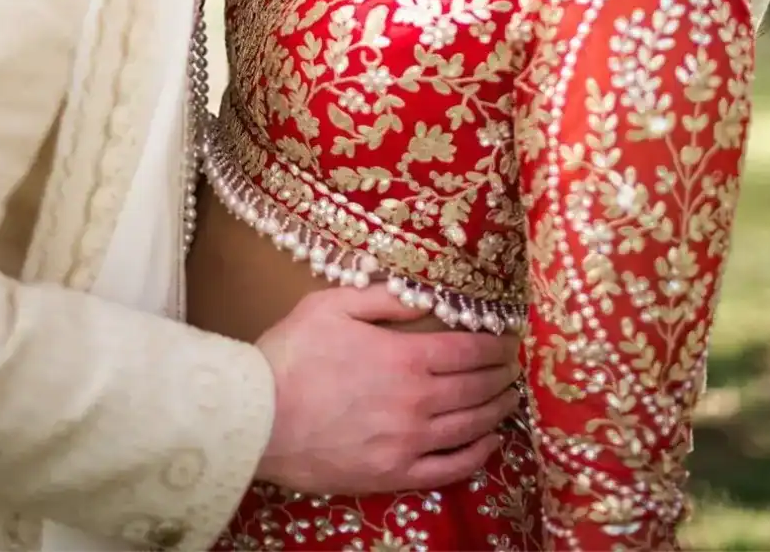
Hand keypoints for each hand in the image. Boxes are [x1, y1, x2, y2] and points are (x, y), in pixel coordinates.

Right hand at [253, 284, 519, 493]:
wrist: (256, 420)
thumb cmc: (291, 355)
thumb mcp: (333, 304)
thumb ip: (384, 298)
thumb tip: (424, 294)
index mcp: (406, 356)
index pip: (469, 349)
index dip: (494, 345)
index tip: (508, 341)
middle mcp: (416, 402)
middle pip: (476, 388)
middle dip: (501, 376)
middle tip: (513, 369)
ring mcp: (407, 443)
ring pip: (469, 427)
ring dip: (496, 411)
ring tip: (508, 399)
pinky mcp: (392, 475)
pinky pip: (448, 469)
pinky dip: (476, 456)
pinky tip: (488, 443)